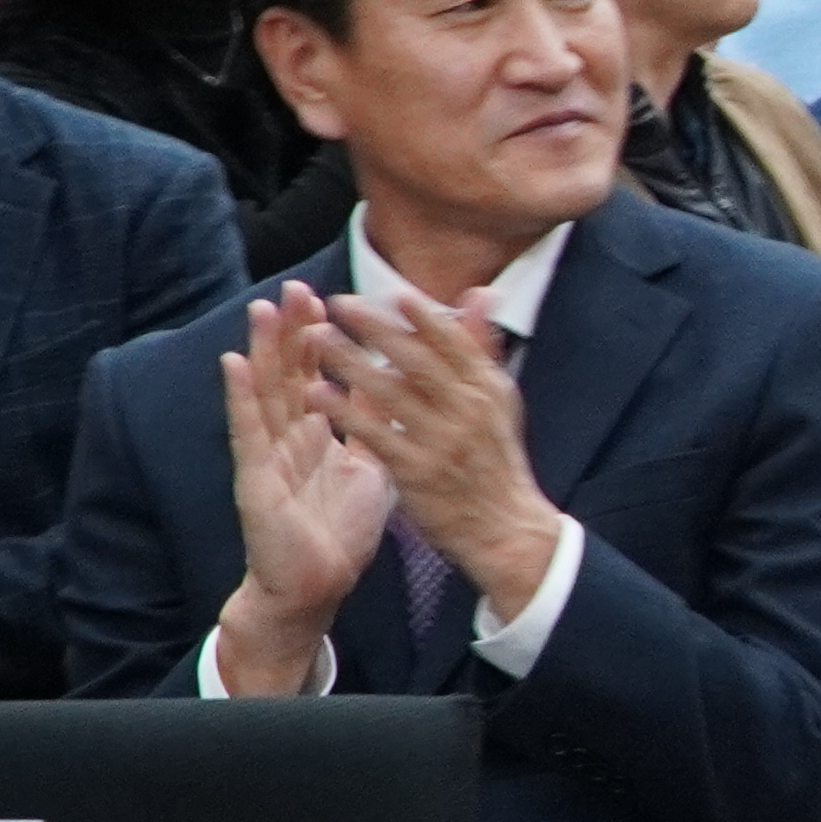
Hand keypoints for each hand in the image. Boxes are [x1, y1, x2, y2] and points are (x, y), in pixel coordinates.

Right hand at [209, 287, 393, 689]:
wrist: (319, 583)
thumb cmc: (339, 528)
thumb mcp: (371, 465)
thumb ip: (376, 425)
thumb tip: (396, 387)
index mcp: (317, 432)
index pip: (318, 374)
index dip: (323, 337)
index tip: (332, 294)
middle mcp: (289, 436)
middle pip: (289, 374)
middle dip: (293, 330)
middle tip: (296, 285)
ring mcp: (267, 453)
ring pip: (265, 392)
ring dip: (264, 350)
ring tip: (263, 309)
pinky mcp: (254, 477)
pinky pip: (247, 431)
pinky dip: (240, 396)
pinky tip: (233, 364)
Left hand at [327, 286, 562, 619]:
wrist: (504, 529)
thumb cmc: (495, 462)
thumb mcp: (498, 402)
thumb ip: (481, 348)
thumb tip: (479, 294)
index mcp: (489, 389)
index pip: (454, 342)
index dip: (422, 316)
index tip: (391, 292)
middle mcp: (468, 409)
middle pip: (417, 359)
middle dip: (376, 328)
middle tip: (339, 302)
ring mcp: (443, 440)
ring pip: (390, 391)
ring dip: (350, 360)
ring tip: (316, 336)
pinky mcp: (417, 471)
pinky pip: (374, 433)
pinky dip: (344, 411)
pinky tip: (316, 393)